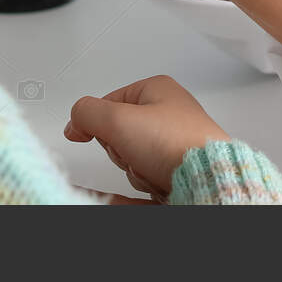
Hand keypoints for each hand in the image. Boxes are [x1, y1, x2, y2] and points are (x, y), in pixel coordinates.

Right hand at [65, 76, 230, 198]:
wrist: (206, 179)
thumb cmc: (175, 144)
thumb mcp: (117, 118)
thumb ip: (87, 113)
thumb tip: (75, 119)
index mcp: (157, 90)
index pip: (109, 102)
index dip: (97, 121)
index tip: (86, 133)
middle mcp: (168, 113)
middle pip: (120, 134)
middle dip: (120, 149)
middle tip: (133, 151)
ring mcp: (174, 143)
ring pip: (132, 159)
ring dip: (134, 170)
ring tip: (151, 169)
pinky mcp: (179, 169)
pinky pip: (146, 177)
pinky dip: (140, 186)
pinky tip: (135, 191)